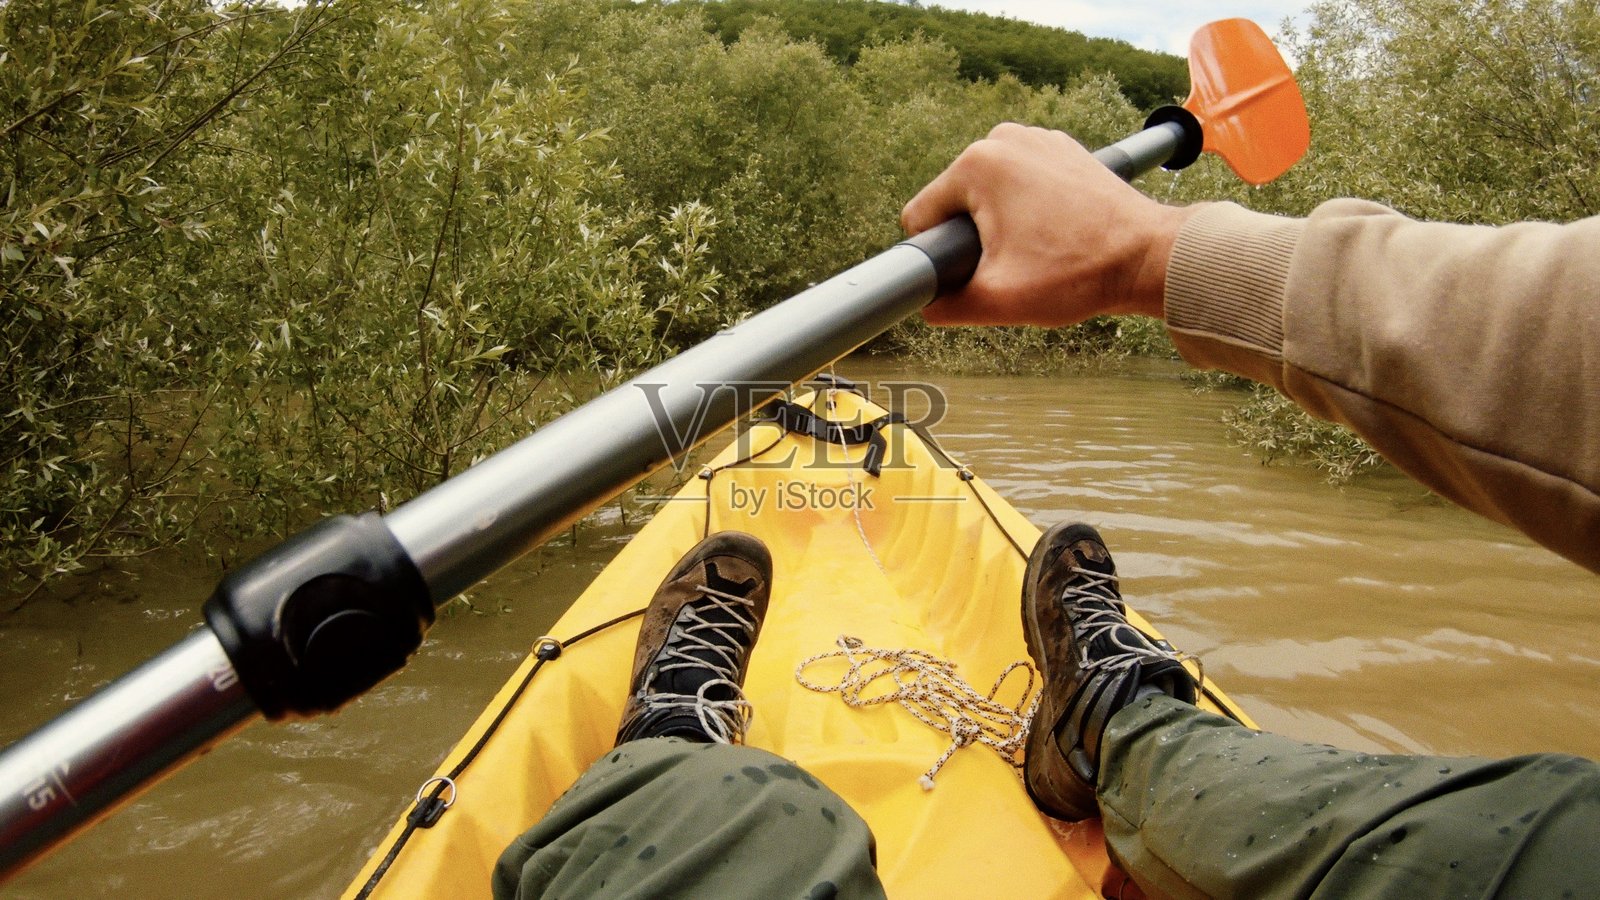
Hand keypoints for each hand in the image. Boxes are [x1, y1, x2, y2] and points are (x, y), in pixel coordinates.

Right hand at [900, 123, 1193, 325]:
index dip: (940, 257)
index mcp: (977, 163)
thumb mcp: (997, 300)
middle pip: (956, 204)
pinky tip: (1054, 234)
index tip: (980, 271)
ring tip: (1038, 250)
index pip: (922, 217)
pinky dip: (1028, 211)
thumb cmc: (1078, 273)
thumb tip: (926, 304)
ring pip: (989, 196)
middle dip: (974, 239)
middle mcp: (1003, 138)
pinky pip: (1021, 185)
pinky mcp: (1062, 149)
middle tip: (1016, 264)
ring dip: (1000, 226)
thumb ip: (944, 305)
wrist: (1148, 256)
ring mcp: (1036, 139)